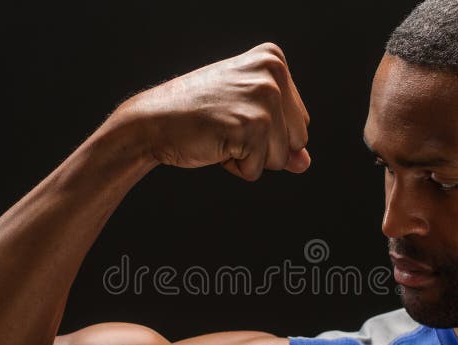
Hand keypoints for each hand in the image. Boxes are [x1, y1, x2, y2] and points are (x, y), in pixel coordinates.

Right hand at [119, 42, 310, 180]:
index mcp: (273, 61)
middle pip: (297, 140)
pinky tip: (215, 143)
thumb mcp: (245, 113)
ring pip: (280, 159)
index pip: (300, 122)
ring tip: (221, 133)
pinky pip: (257, 170)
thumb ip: (281, 136)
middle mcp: (272, 75)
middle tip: (227, 126)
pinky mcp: (252, 126)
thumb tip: (304, 163)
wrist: (153, 120)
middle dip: (264, 147)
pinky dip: (235, 167)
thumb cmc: (195, 114)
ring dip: (248, 158)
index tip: (235, 114)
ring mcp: (263, 99)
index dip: (268, 133)